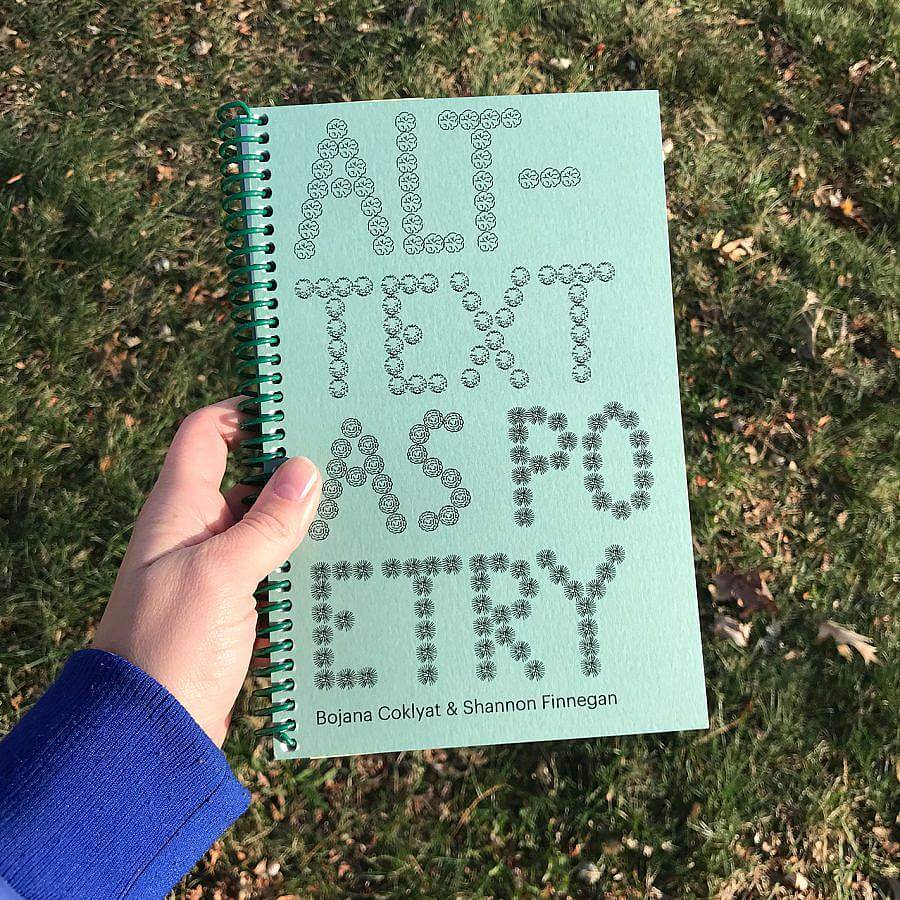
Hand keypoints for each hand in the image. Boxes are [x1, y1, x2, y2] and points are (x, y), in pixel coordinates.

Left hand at [93, 398, 320, 745]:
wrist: (147, 733)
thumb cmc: (170, 646)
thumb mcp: (220, 575)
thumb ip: (266, 524)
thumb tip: (307, 470)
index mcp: (180, 509)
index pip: (207, 433)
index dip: (245, 410)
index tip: (298, 403)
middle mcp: (197, 531)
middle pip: (246, 475)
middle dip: (292, 464)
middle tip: (348, 454)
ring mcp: (216, 568)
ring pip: (266, 523)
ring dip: (303, 516)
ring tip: (359, 503)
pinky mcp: (236, 604)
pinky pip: (275, 566)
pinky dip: (303, 559)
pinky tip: (344, 559)